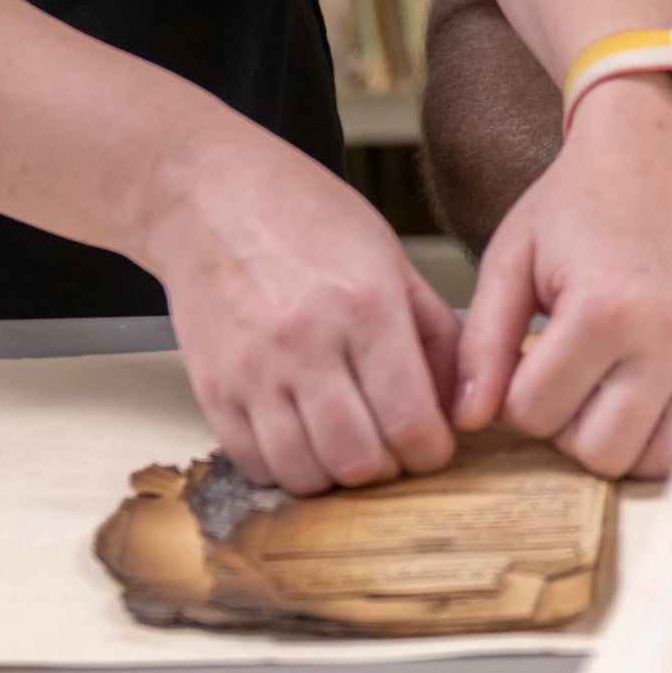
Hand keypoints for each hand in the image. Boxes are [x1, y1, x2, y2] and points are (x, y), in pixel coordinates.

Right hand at [136, 122, 462, 493]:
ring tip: (348, 444)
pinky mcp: (212, 388)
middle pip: (358, 460)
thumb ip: (434, 331)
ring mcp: (252, 371)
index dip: (431, 450)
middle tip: (392, 447)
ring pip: (304, 473)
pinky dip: (285, 467)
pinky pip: (254, 462)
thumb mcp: (390, 256)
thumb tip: (463, 400)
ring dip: (335, 476)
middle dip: (387, 468)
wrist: (208, 196)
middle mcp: (306, 343)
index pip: (410, 421)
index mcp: (365, 305)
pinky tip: (302, 438)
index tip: (432, 445)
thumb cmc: (303, 215)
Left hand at [456, 75, 671, 475]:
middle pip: (601, 452)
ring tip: (601, 393)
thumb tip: (467, 417)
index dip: (512, 396)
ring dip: (622, 440)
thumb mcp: (511, 257)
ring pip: (660, 460)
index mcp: (605, 311)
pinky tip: (650, 403)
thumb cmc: (580, 201)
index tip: (523, 355)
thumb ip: (482, 342)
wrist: (655, 153)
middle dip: (566, 426)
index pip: (535, 413)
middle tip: (559, 378)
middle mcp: (667, 342)